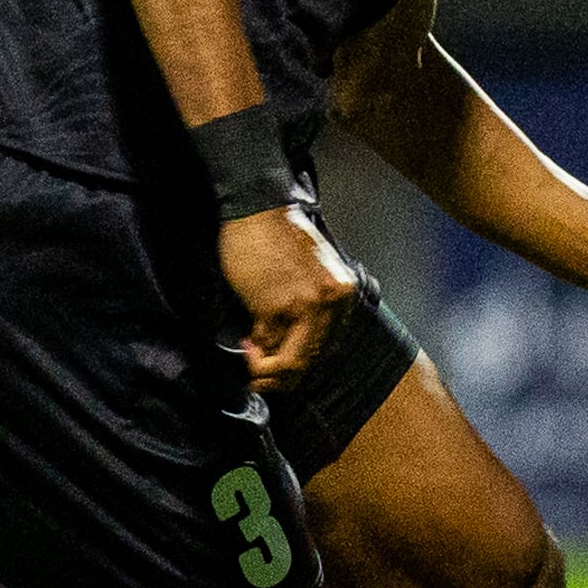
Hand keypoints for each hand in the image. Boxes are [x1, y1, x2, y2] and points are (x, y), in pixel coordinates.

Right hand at [217, 204, 358, 389]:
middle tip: (263, 378)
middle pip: (310, 358)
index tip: (284, 363)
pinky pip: (265, 342)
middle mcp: (329, 302)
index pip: (327, 344)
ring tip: (252, 362)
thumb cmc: (278, 235)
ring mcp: (303, 306)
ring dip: (266, 367)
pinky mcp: (274, 306)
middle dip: (284, 376)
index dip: (302, 360)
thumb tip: (293, 338)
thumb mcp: (311, 270)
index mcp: (341, 293)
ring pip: (289, 359)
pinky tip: (246, 342)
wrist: (257, 209)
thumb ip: (311, 303)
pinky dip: (254, 349)